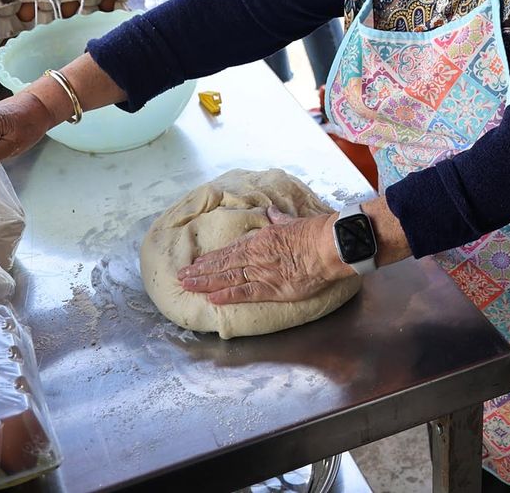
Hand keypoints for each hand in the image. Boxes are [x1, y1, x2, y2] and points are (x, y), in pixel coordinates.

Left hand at [178, 208, 352, 304]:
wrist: (327, 245)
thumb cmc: (313, 231)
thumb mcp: (292, 221)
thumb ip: (279, 219)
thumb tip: (272, 211)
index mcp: (260, 240)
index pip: (229, 251)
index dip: (211, 259)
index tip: (196, 263)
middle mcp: (256, 256)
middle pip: (223, 265)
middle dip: (201, 271)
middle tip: (181, 277)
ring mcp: (262, 272)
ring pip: (228, 278)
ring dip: (206, 283)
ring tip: (188, 286)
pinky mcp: (272, 288)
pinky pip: (245, 292)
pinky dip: (228, 295)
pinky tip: (212, 298)